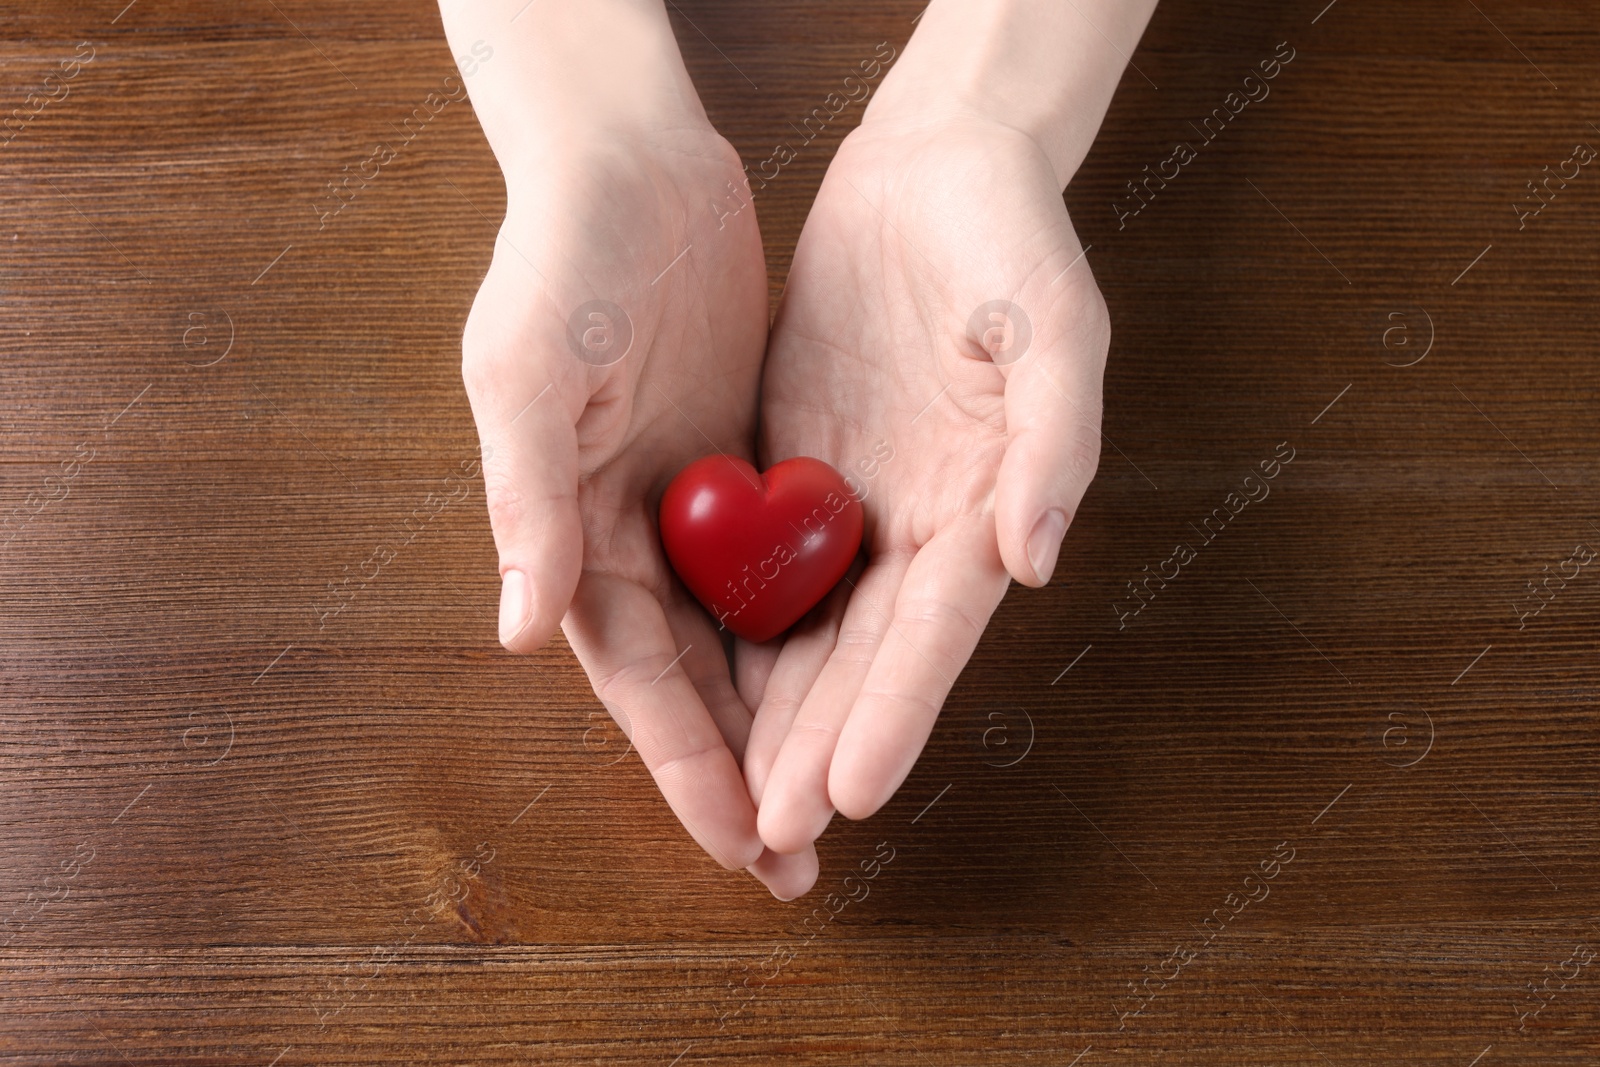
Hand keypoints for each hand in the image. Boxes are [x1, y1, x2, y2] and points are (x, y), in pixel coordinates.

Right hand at [459, 121, 816, 898]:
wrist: (632, 164)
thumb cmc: (564, 259)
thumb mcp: (531, 371)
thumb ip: (529, 500)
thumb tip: (524, 632)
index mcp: (577, 535)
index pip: (641, 683)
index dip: (690, 769)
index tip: (746, 844)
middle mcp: (635, 538)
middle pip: (697, 684)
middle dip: (745, 775)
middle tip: (799, 865)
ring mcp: (693, 508)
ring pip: (745, 642)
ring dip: (784, 721)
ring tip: (834, 799)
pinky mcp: (744, 468)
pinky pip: (783, 570)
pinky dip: (811, 631)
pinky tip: (854, 677)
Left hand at [742, 112, 1110, 852]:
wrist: (934, 167)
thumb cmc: (1010, 234)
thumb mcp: (1053, 322)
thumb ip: (1052, 442)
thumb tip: (1035, 562)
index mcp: (984, 501)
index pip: (932, 630)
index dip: (895, 713)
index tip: (853, 793)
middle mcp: (918, 522)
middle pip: (863, 656)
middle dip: (819, 745)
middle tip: (771, 831)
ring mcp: (854, 503)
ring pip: (807, 631)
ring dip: (773, 716)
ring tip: (737, 798)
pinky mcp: (796, 471)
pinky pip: (760, 567)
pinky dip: (734, 632)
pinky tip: (703, 690)